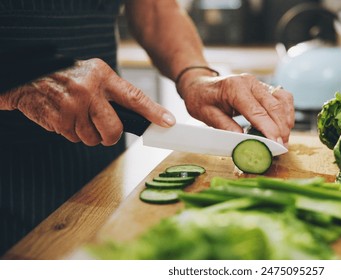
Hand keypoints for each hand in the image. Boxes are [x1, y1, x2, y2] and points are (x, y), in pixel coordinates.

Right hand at [0, 58, 174, 145]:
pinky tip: (65, 116)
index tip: (168, 123)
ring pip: (94, 139)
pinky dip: (72, 132)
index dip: (153, 112)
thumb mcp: (94, 74)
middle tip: (102, 129)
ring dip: (88, 134)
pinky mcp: (59, 119)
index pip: (134, 97)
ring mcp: (73, 106)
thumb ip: (114, 93)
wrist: (28, 77)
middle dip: (110, 136)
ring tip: (77, 115)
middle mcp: (90, 90)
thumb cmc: (67, 76)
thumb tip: (141, 117)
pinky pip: (75, 139)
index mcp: (103, 76)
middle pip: (114, 129)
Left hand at [178, 73, 294, 145]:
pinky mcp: (263, 87)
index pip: (257, 111)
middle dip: (281, 128)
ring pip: (282, 100)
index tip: (276, 144)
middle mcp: (250, 82)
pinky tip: (283, 125)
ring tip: (284, 139)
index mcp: (234, 88)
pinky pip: (282, 97)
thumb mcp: (207, 115)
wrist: (200, 84)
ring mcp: (258, 83)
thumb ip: (225, 127)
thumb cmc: (201, 98)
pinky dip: (286, 112)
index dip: (269, 129)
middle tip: (282, 147)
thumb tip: (243, 141)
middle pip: (274, 106)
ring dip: (286, 120)